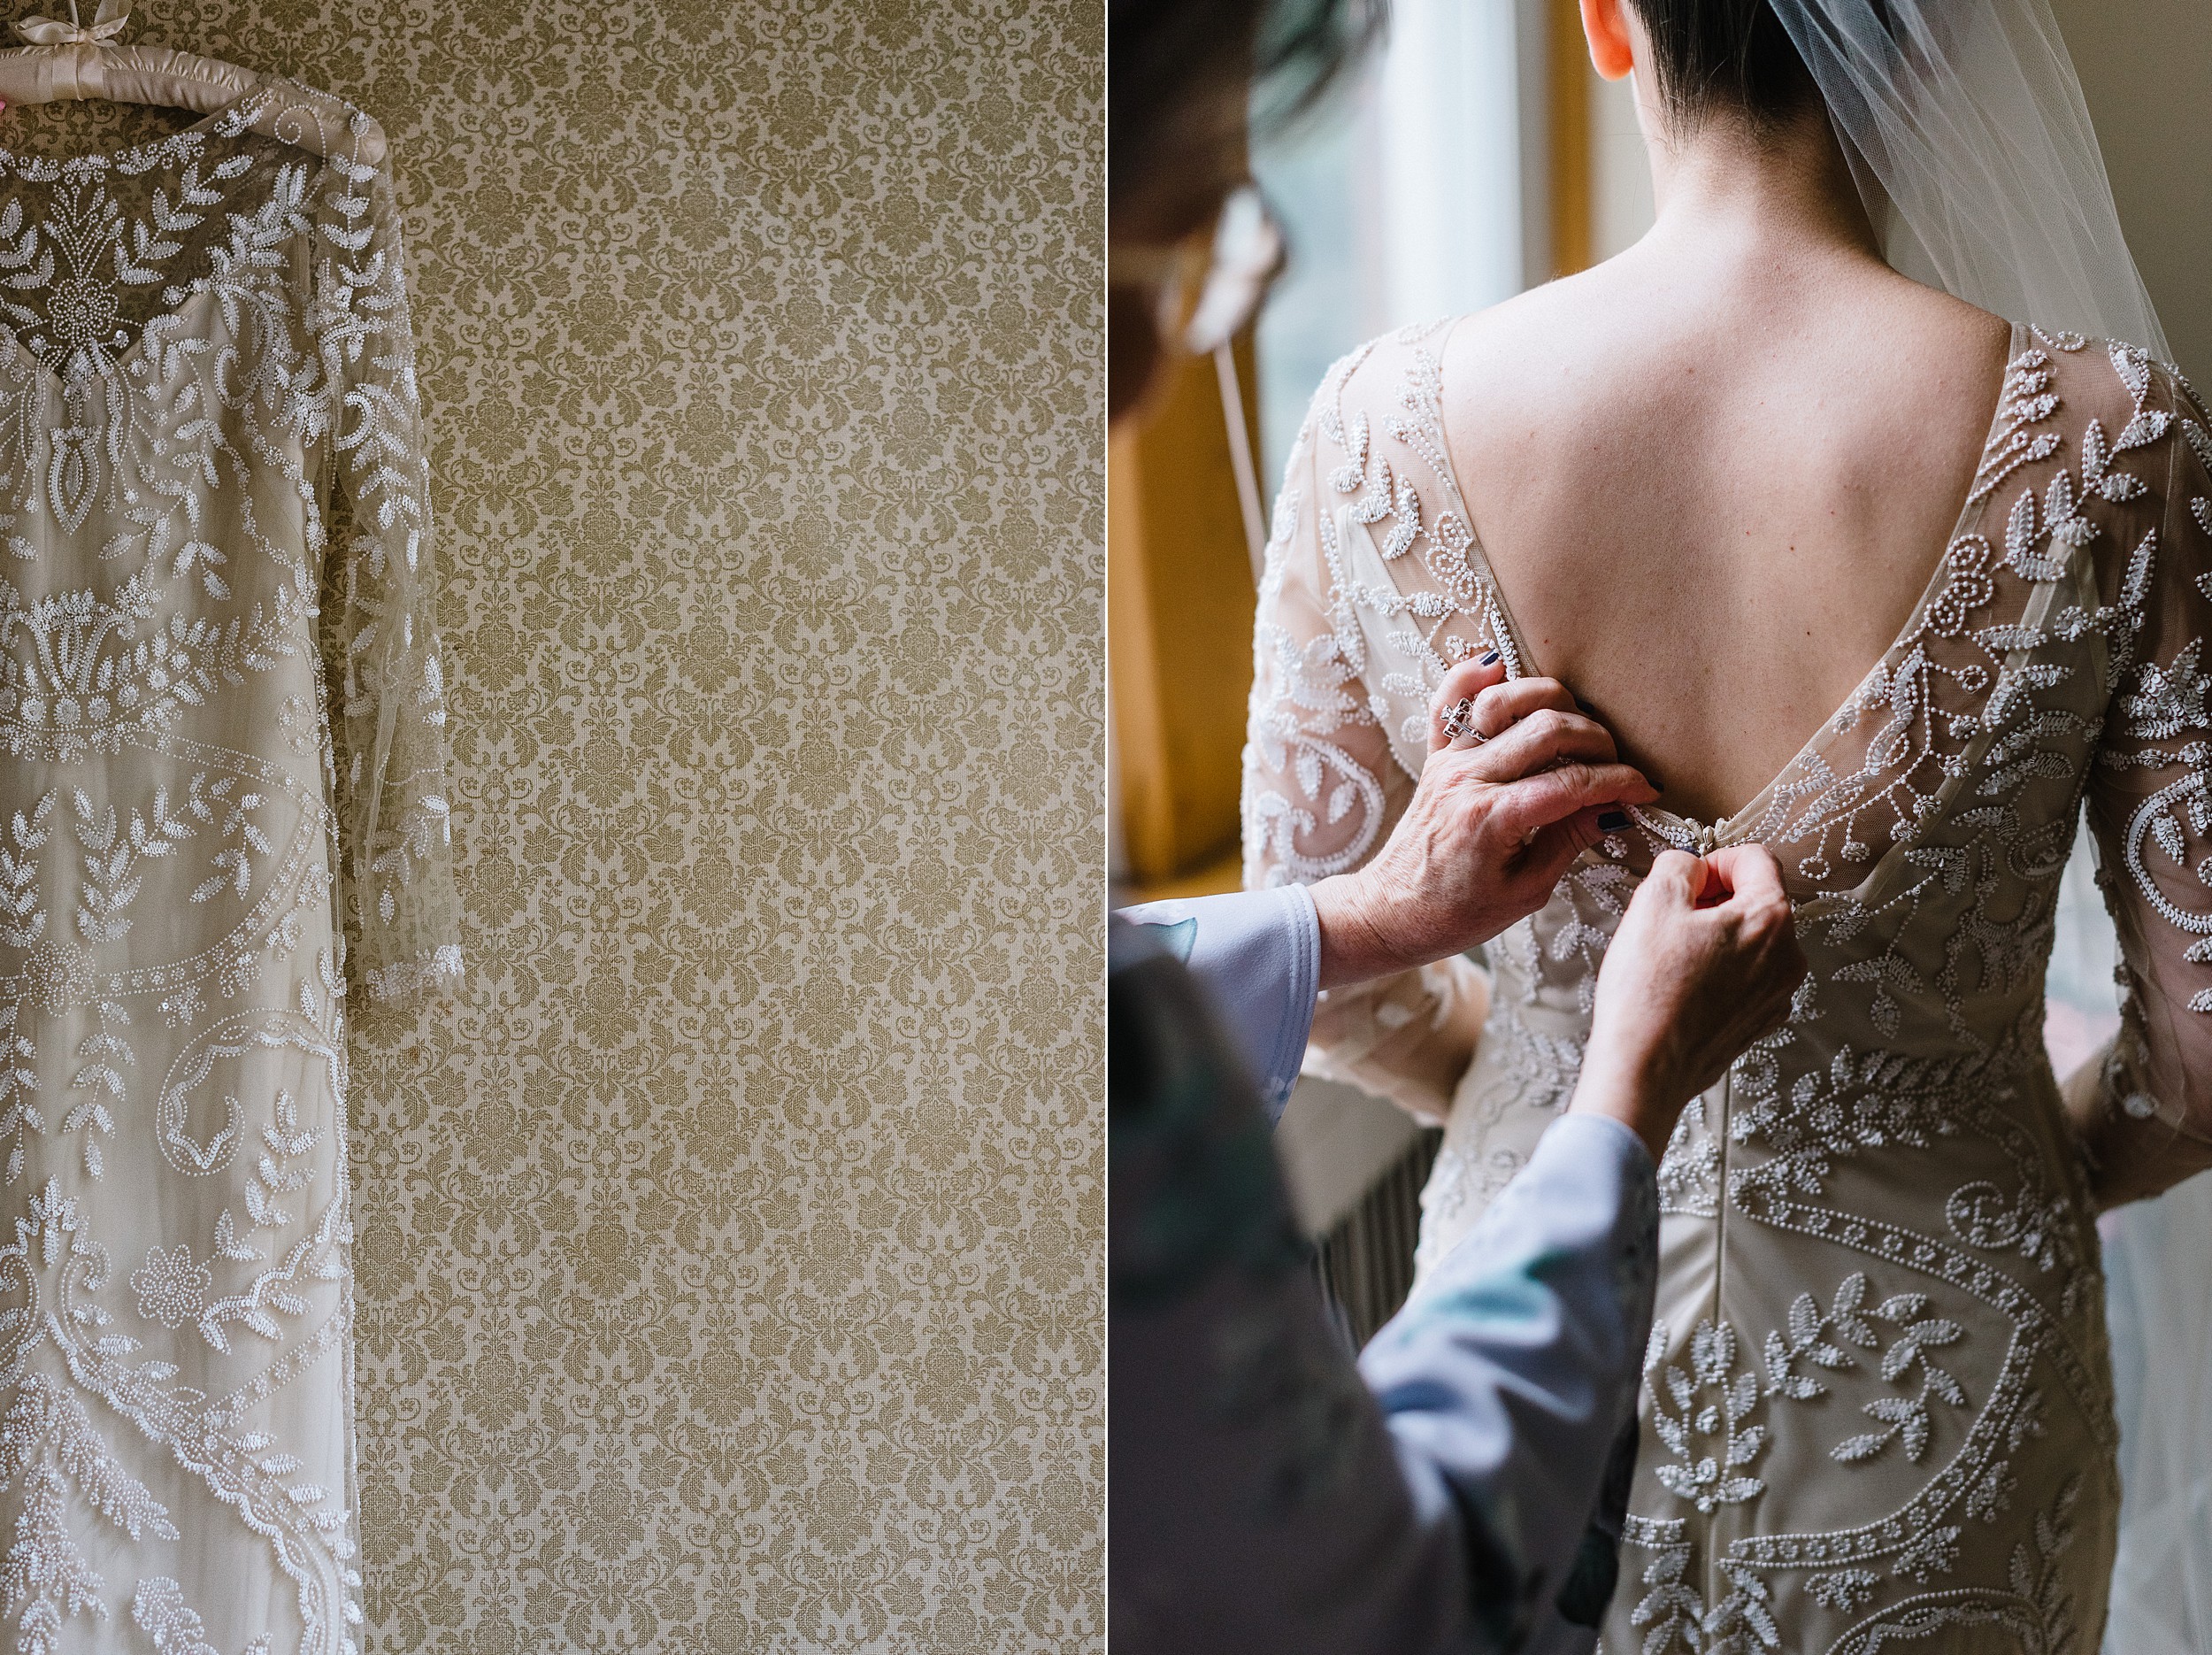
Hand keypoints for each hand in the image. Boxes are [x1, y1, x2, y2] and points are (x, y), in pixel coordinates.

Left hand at [1309, 653, 1657, 988]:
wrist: (1390, 912)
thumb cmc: (1454, 914)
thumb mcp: (1524, 892)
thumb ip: (1568, 842)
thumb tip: (1614, 808)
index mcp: (1493, 818)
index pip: (1573, 782)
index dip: (1620, 782)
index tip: (1646, 789)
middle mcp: (1469, 778)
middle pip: (1549, 729)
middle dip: (1598, 741)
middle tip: (1617, 764)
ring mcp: (1449, 761)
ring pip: (1507, 701)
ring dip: (1552, 701)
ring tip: (1577, 727)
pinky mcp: (1436, 757)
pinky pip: (1446, 701)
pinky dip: (1471, 677)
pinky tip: (1499, 666)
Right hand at [1570, 845, 1806, 1161]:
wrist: (1645, 1068)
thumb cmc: (1648, 991)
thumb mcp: (1652, 902)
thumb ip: (1678, 865)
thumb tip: (1689, 867)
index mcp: (1770, 919)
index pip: (1757, 860)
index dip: (1715, 859)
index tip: (1687, 878)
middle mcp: (1788, 957)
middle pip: (1757, 901)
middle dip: (1715, 899)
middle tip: (1671, 916)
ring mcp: (1777, 994)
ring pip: (1750, 941)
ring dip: (1714, 935)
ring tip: (1671, 955)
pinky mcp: (1759, 1022)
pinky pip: (1745, 978)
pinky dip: (1718, 970)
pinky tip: (1681, 985)